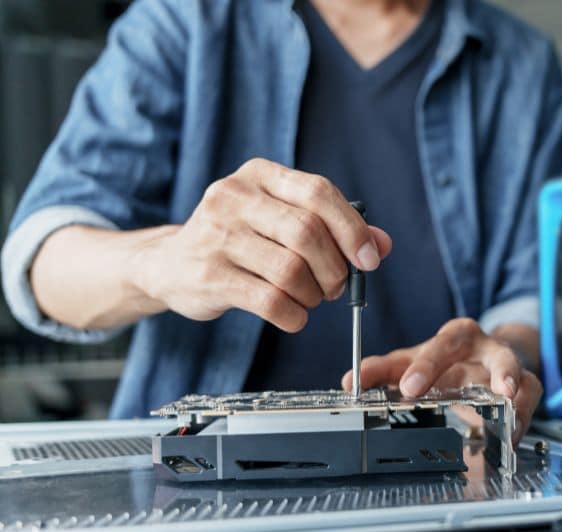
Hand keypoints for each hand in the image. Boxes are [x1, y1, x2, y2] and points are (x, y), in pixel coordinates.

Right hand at [130, 158, 391, 331]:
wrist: (168, 263)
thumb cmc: (239, 240)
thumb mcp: (282, 221)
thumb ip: (334, 228)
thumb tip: (382, 245)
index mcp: (260, 174)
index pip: (319, 192)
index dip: (352, 229)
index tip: (370, 259)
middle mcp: (234, 197)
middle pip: (307, 233)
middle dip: (335, 268)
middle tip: (337, 287)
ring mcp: (216, 235)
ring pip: (290, 270)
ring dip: (313, 295)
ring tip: (311, 299)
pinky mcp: (208, 275)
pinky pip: (270, 300)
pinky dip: (294, 315)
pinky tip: (294, 315)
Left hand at [342, 318, 541, 443]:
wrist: (490, 363)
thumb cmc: (448, 364)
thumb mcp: (415, 363)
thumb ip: (383, 371)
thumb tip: (350, 381)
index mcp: (456, 338)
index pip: (440, 344)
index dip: (424, 365)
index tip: (408, 386)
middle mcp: (484, 347)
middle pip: (472, 346)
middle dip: (465, 371)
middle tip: (435, 392)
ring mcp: (508, 366)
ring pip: (512, 365)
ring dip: (509, 378)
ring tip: (506, 394)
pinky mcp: (528, 388)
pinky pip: (530, 397)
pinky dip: (521, 416)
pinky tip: (511, 434)